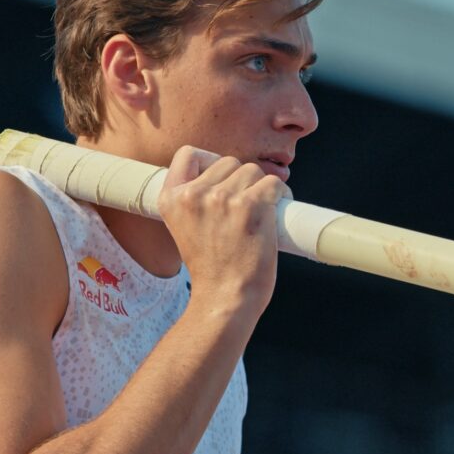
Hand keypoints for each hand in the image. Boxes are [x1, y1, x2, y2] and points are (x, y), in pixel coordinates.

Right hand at [157, 146, 289, 315]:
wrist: (224, 299)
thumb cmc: (212, 270)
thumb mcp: (185, 229)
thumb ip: (195, 202)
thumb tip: (224, 179)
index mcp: (172, 199)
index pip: (188, 154)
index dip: (209, 162)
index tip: (221, 180)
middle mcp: (194, 195)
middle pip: (229, 162)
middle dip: (241, 181)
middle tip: (245, 209)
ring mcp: (222, 198)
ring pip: (253, 171)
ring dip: (262, 189)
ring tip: (261, 214)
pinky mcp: (251, 205)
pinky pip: (274, 183)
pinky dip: (281, 195)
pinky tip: (276, 210)